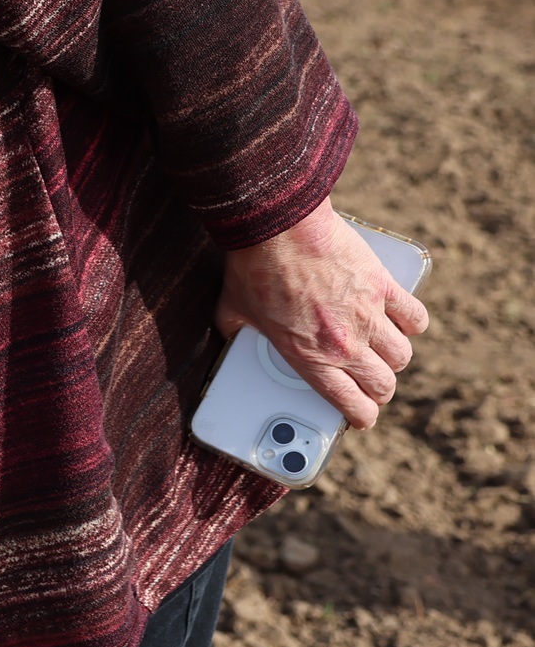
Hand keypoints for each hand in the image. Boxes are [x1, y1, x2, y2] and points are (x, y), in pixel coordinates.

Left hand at [215, 199, 429, 429]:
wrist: (278, 228)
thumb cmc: (252, 269)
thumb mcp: (232, 311)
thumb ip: (236, 332)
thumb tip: (232, 336)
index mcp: (309, 358)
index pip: (350, 404)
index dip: (361, 417)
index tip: (362, 417)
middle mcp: (345, 345)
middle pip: (383, 384)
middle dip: (379, 391)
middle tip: (372, 386)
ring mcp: (368, 316)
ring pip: (402, 356)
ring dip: (395, 360)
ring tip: (385, 354)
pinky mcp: (384, 287)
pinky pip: (415, 317)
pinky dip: (412, 323)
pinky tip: (402, 322)